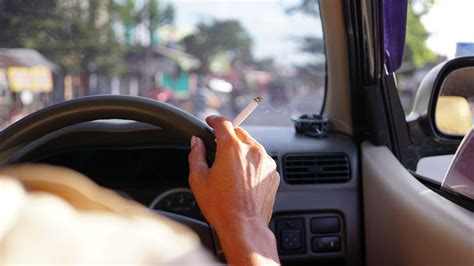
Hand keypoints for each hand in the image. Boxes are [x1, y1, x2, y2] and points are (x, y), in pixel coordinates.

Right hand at [188, 115, 279, 264]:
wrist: (244, 226)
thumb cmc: (220, 205)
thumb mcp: (198, 179)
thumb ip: (196, 154)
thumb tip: (196, 142)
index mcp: (232, 148)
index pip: (223, 123)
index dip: (214, 120)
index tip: (210, 121)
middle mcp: (252, 150)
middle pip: (239, 132)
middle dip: (228, 137)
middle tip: (219, 151)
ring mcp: (265, 161)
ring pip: (252, 146)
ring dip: (242, 150)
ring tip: (231, 169)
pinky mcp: (273, 172)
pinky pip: (261, 160)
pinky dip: (252, 163)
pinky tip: (243, 179)